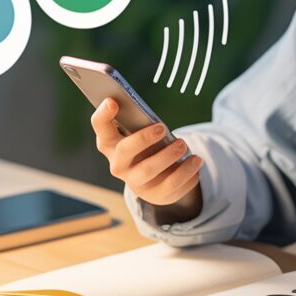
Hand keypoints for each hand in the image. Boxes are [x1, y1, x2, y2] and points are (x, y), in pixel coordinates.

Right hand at [91, 98, 202, 214]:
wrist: (156, 179)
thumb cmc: (146, 146)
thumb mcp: (141, 133)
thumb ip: (141, 123)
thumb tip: (155, 121)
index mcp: (111, 142)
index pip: (100, 126)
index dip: (104, 114)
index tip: (113, 101)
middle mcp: (118, 164)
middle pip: (124, 150)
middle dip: (143, 138)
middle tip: (162, 127)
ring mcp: (135, 182)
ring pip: (148, 169)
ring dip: (168, 155)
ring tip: (183, 145)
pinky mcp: (155, 195)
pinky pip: (171, 185)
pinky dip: (186, 171)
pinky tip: (195, 160)